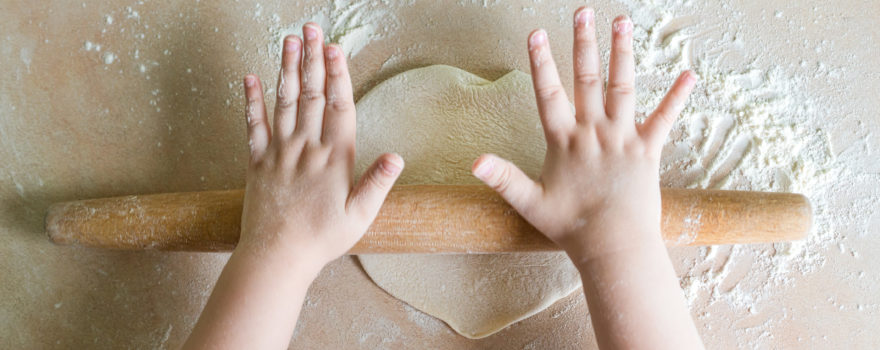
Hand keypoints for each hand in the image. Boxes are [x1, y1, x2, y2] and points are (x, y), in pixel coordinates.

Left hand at [239, 23, 403, 267]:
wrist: (277, 257)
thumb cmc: (322, 239)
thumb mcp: (360, 216)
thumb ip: (377, 183)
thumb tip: (397, 156)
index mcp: (334, 158)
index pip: (338, 107)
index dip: (337, 75)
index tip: (335, 49)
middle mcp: (306, 148)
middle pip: (311, 95)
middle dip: (312, 59)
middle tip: (312, 29)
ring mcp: (279, 152)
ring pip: (283, 102)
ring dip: (287, 69)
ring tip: (289, 40)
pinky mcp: (257, 162)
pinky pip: (253, 125)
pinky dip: (251, 101)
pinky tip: (250, 78)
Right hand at [472, 9, 695, 262]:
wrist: (613, 244)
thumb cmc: (571, 227)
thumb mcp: (529, 203)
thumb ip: (503, 178)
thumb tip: (475, 162)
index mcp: (565, 141)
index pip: (548, 94)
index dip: (541, 63)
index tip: (537, 33)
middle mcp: (594, 132)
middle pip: (587, 79)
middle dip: (584, 44)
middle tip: (584, 12)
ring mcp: (623, 138)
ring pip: (623, 87)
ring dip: (623, 54)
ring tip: (623, 23)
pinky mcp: (648, 151)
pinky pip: (664, 119)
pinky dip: (676, 98)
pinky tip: (689, 74)